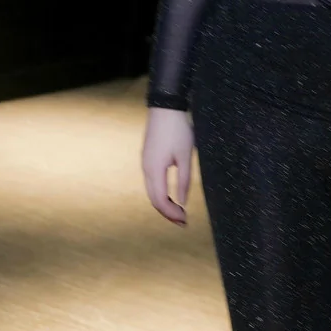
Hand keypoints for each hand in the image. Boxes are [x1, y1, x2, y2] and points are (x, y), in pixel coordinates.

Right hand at [142, 107, 194, 224]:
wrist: (165, 108)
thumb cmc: (178, 130)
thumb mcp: (185, 156)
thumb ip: (184, 180)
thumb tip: (183, 201)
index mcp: (155, 170)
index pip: (161, 200)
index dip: (172, 214)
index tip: (185, 220)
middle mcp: (146, 169)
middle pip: (154, 199)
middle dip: (167, 213)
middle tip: (183, 221)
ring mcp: (145, 163)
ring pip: (152, 191)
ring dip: (164, 204)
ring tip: (179, 211)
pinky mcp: (147, 158)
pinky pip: (152, 182)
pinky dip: (161, 193)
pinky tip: (172, 196)